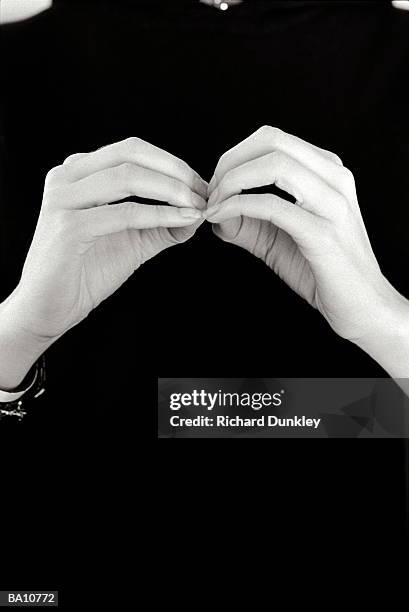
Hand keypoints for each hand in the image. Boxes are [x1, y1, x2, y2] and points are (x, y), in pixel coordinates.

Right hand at [0, 137, 205, 387]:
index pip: (132, 150)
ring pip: (128, 178)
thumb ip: (162, 223)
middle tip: (204, 192)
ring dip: (171, 190)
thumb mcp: (132, 240)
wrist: (50, 306)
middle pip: (131, 155)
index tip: (201, 185)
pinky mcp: (68, 227)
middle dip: (175, 171)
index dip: (172, 163)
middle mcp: (66, 177)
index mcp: (78, 172)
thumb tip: (199, 210)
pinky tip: (182, 220)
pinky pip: (124, 213)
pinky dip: (159, 215)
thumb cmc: (86, 271)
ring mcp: (63, 199)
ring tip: (197, 205)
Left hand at [206, 126, 407, 348]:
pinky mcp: (323, 233)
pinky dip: (238, 207)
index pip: (273, 138)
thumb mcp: (279, 239)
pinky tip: (221, 218)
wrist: (361, 307)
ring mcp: (333, 204)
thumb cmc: (323, 271)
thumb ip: (248, 221)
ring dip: (232, 182)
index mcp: (328, 172)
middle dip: (229, 163)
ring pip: (273, 165)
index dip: (234, 156)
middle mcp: (335, 178)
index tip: (215, 185)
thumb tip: (214, 211)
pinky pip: (272, 206)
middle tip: (211, 193)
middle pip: (271, 140)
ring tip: (214, 205)